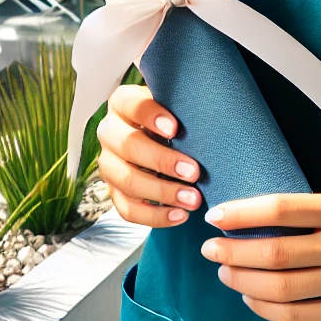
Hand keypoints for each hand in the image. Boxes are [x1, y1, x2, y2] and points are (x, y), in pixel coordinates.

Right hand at [95, 84, 203, 226]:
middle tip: (194, 172)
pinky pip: (127, 209)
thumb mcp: (174, 105)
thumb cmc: (173, 120)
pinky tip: (179, 215)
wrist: (161, 140)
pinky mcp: (114, 192)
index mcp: (122, 104)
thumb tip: (211, 115)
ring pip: (127, 181)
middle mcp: (109, 132)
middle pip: (127, 146)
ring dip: (162, 192)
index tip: (175, 129)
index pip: (131, 105)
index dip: (151, 116)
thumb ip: (183, 107)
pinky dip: (154, 216)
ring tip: (193, 199)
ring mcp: (109, 164)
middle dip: (162, 161)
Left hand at [201, 193, 320, 320]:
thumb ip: (306, 216)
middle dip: (232, 250)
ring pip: (280, 286)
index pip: (280, 208)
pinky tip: (250, 297)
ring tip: (225, 271)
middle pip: (274, 251)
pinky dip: (264, 307)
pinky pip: (296, 315)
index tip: (215, 216)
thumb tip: (245, 222)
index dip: (241, 213)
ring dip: (243, 279)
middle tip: (210, 248)